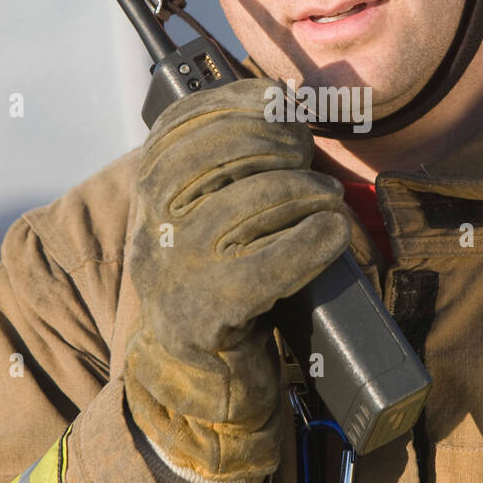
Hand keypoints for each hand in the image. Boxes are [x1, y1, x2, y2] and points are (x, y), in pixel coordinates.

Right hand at [124, 79, 349, 482]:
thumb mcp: (211, 215)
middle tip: (308, 161)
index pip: (183, 123)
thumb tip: (292, 102)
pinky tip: (333, 235)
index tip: (284, 105)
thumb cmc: (221, 283)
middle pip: (222, 153)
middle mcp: (153, 224)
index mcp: (149, 193)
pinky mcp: (209, 310)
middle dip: (278, 144)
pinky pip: (271, 261)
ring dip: (306, 193)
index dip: (241, 102)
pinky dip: (313, 240)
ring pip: (251, 200)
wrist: (197, 380)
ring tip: (327, 202)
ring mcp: (177, 269)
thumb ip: (233, 164)